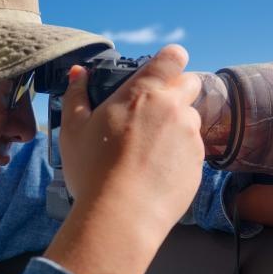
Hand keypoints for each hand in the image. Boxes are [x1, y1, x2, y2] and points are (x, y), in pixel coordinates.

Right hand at [58, 44, 203, 235]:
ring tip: (150, 149)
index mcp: (144, 92)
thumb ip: (77, 95)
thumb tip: (78, 74)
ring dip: (177, 126)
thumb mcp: (73, 130)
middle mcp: (174, 108)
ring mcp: (190, 136)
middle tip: (153, 112)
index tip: (163, 69)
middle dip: (177, 91)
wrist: (121, 216)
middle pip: (191, 84)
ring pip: (191, 119)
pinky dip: (179, 154)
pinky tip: (157, 170)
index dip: (170, 60)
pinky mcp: (199, 164)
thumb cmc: (93, 171)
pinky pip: (193, 149)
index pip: (173, 58)